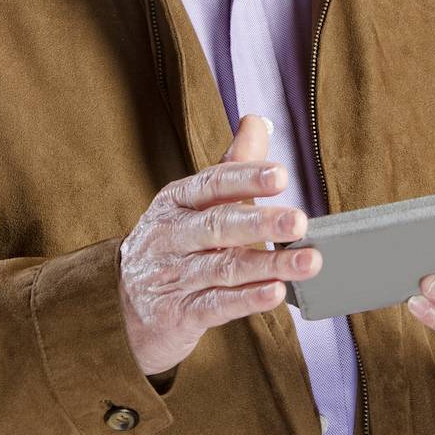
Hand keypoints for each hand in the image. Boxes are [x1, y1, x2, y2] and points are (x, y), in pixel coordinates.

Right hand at [119, 115, 320, 375]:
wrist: (127, 305)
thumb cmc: (177, 241)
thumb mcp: (196, 201)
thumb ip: (232, 164)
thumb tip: (256, 120)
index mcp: (177, 200)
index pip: (212, 184)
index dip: (246, 179)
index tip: (281, 175)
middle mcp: (171, 235)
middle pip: (218, 226)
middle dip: (260, 223)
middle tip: (300, 221)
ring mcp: (173, 276)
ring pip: (224, 268)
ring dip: (269, 264)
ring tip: (308, 261)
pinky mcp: (179, 313)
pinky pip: (217, 305)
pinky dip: (248, 299)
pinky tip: (276, 292)